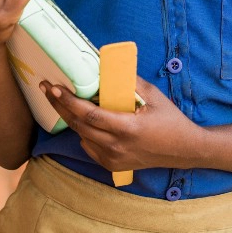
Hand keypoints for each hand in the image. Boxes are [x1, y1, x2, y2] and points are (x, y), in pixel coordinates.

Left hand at [40, 77, 204, 171]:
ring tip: (61, 100)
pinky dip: (83, 132)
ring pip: (81, 136)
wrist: (184, 150)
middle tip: (47, 88)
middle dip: (60, 105)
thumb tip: (108, 67)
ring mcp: (113, 158)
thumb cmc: (170, 120)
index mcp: (127, 128)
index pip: (90, 114)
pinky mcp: (112, 165)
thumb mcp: (153, 97)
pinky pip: (89, 147)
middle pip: (78, 125)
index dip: (69, 101)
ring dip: (70, 118)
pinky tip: (83, 119)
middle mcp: (117, 146)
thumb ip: (130, 82)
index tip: (55, 88)